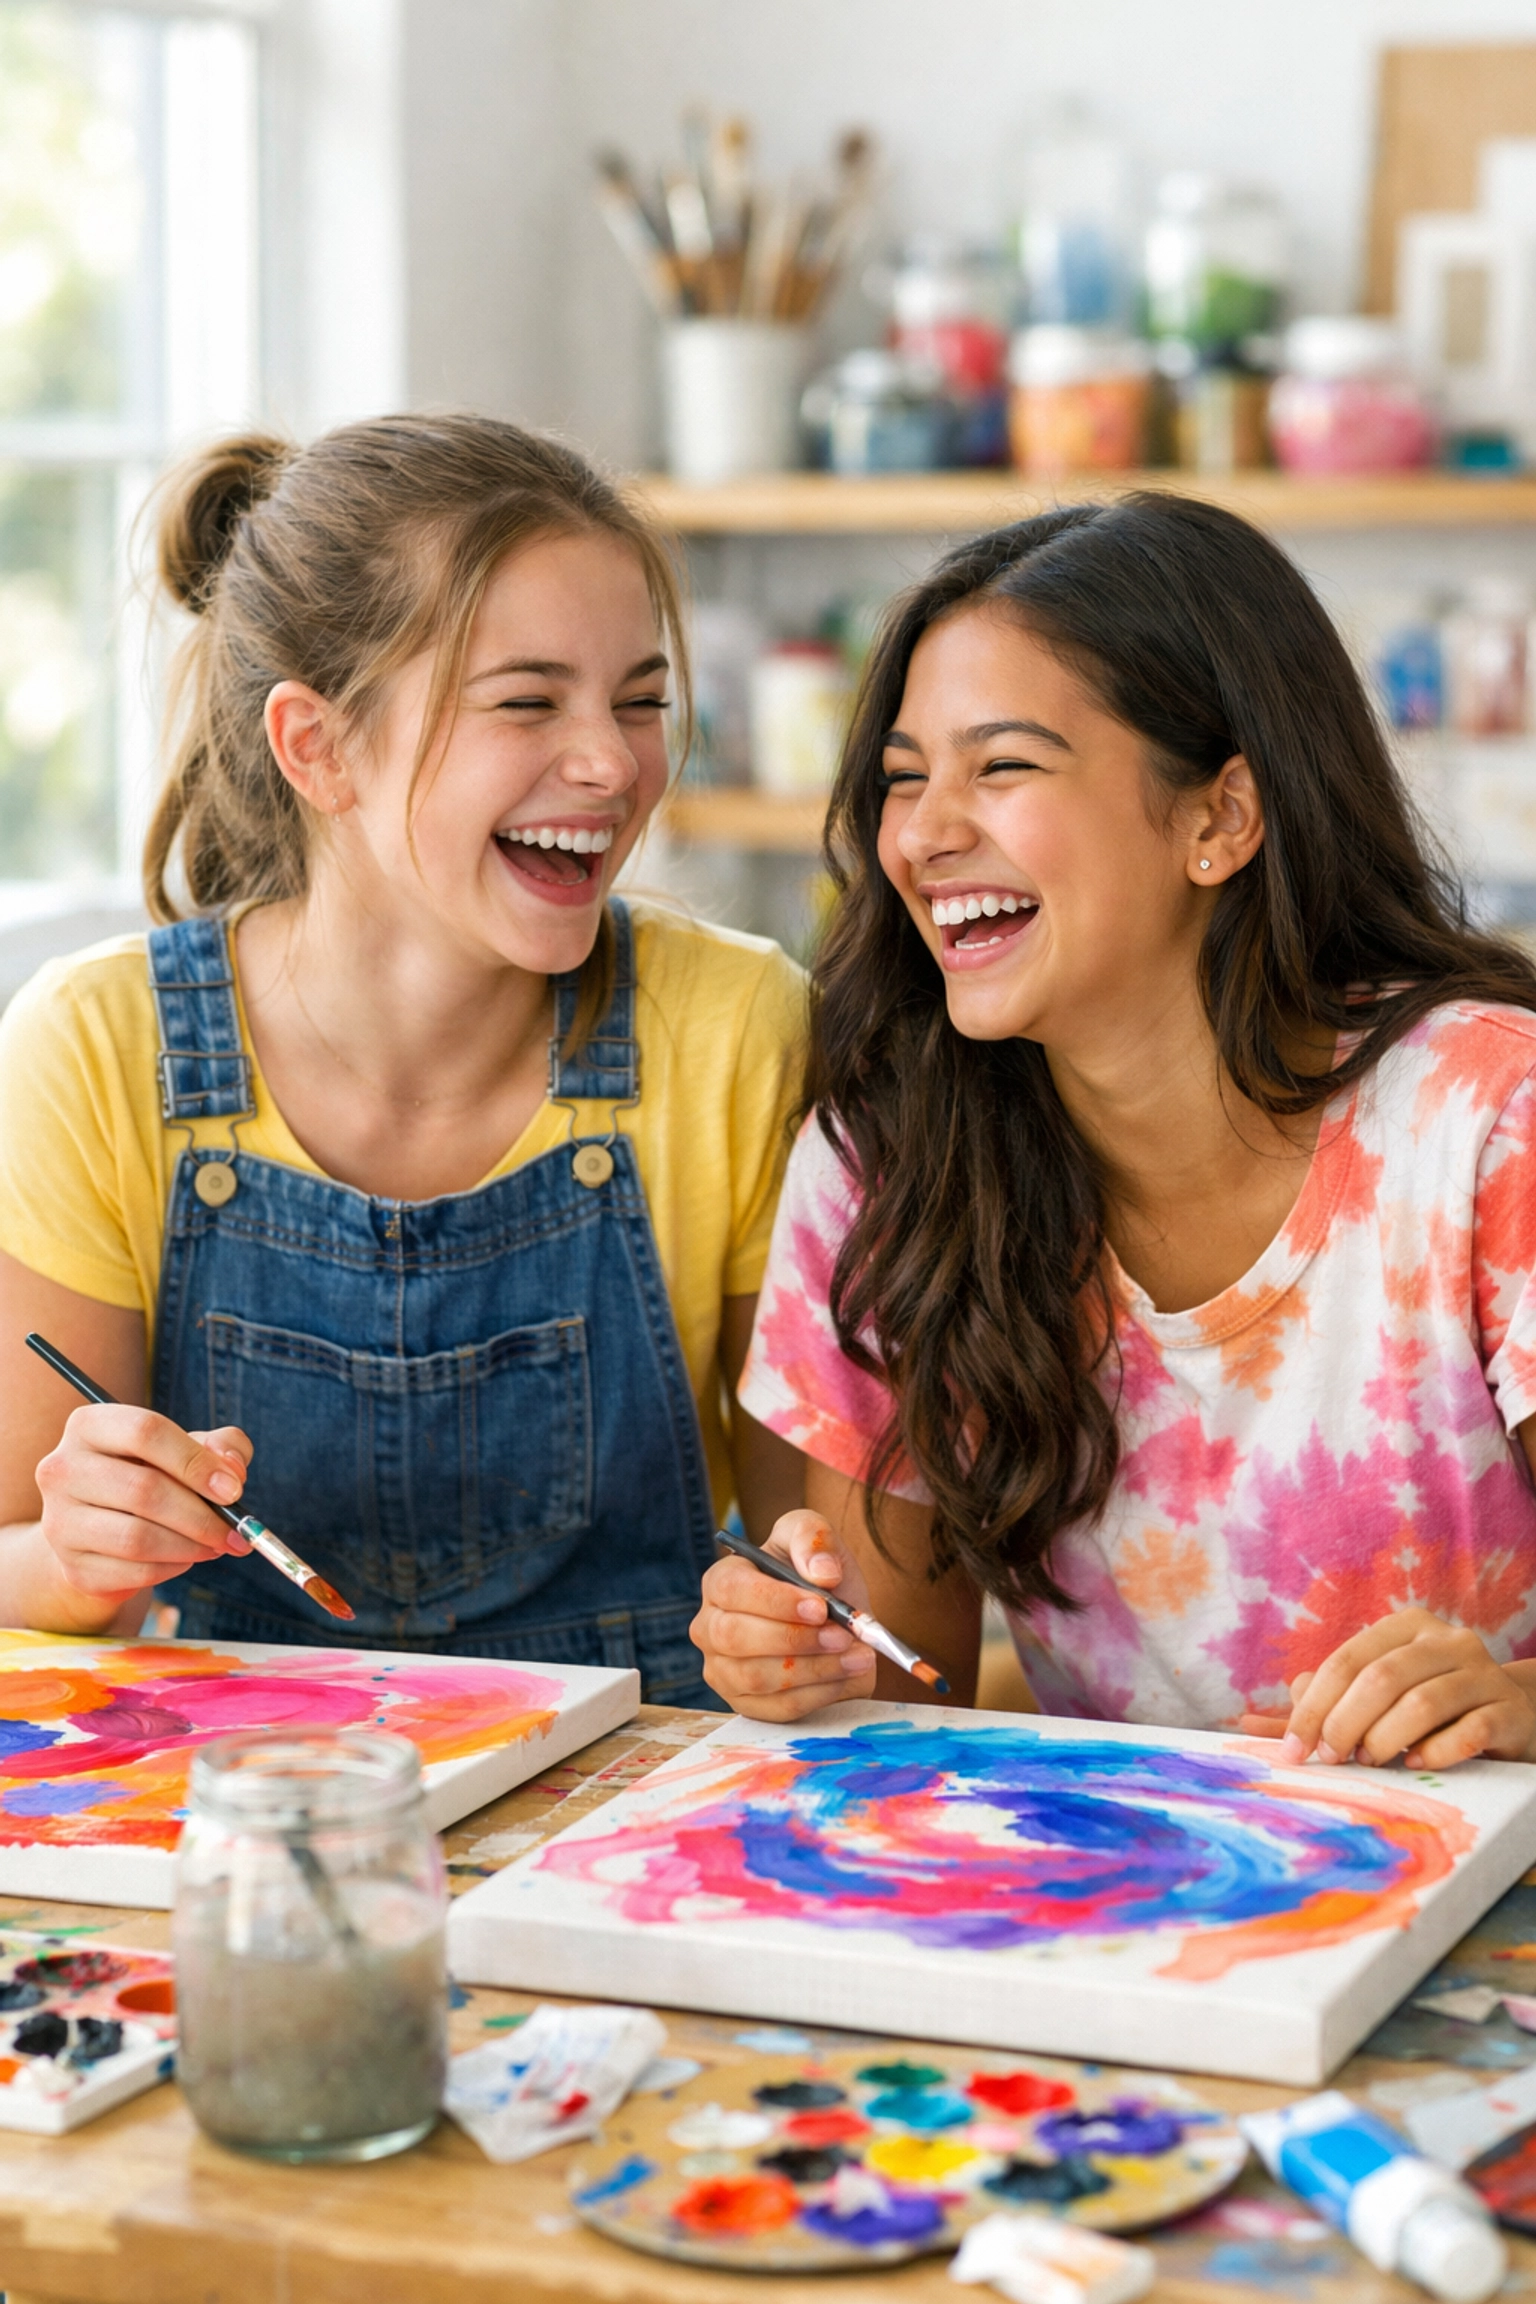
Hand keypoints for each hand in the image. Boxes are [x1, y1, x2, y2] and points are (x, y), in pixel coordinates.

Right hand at [35, 1406, 254, 1602]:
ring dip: (191, 1545)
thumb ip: (219, 1446)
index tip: (233, 1489)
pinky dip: (173, 1568)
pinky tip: (187, 1557)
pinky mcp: (72, 1567)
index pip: (145, 1432)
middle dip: (202, 1514)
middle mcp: (62, 1470)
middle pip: (144, 1489)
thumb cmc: (151, 1477)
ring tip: (216, 1544)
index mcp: (89, 1426)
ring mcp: (60, 1522)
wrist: (103, 1532)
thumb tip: (232, 1470)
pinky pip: (134, 1571)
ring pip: (138, 1537)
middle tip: (236, 1530)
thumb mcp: (185, 1449)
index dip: (196, 1461)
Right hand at [691, 1508, 876, 1719]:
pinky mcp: (748, 1705)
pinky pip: (780, 1708)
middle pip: (736, 1639)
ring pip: (759, 1678)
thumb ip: (813, 1539)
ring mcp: (724, 1672)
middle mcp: (711, 1628)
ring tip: (856, 1655)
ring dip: (815, 1668)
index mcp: (720, 1583)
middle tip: (843, 1634)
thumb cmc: (813, 1576)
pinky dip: (820, 1693)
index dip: (775, 1601)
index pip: (732, 1591)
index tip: (820, 1607)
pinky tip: (847, 1674)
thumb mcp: (816, 1540)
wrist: (834, 1620)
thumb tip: (822, 1572)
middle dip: (796, 1639)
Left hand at [1240, 1607, 1535, 1769]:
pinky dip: (1436, 1752)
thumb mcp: (1379, 1699)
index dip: (1313, 1705)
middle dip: (1345, 1723)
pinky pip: (1468, 1731)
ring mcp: (1482, 1673)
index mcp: (1405, 1627)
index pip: (1346, 1660)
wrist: (1518, 1714)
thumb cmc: (1434, 1707)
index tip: (1293, 1748)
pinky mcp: (1509, 1710)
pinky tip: (1419, 1763)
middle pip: (1380, 1678)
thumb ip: (1323, 1706)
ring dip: (1386, 1739)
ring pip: (1421, 1702)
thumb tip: (1251, 1723)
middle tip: (1332, 1758)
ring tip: (1374, 1760)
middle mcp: (1445, 1640)